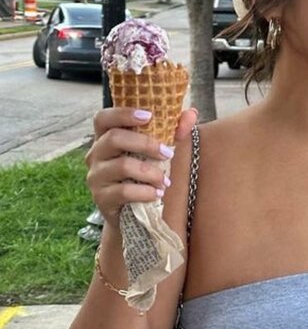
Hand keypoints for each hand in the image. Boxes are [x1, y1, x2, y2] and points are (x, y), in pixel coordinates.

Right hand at [86, 107, 197, 228]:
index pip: (103, 118)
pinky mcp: (101, 198)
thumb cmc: (143, 175)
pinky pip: (124, 191)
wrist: (132, 214)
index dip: (123, 113)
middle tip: (168, 153)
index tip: (149, 116)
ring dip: (150, 172)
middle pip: (114, 138)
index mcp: (105, 138)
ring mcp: (96, 176)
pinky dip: (145, 192)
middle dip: (146, 144)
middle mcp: (95, 154)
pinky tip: (157, 194)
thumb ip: (173, 131)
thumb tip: (191, 114)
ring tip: (165, 181)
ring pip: (122, 166)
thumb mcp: (157, 152)